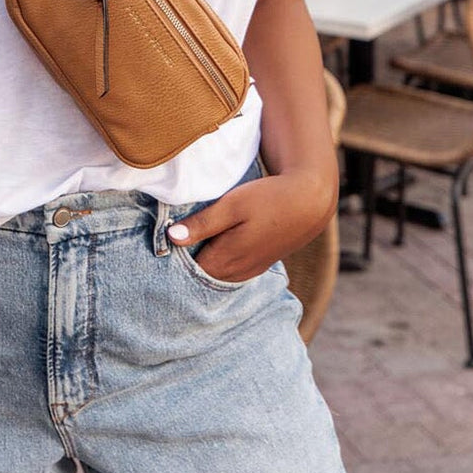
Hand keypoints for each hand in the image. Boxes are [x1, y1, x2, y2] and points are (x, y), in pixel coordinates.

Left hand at [166, 166, 335, 283]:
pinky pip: (230, 270)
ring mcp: (249, 270)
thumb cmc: (269, 199)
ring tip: (193, 238)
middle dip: (186, 260)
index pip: (187, 269)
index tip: (163, 239)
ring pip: (216, 272)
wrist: (310, 201)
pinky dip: (219, 261)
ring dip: (203, 260)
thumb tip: (172, 238)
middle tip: (173, 237)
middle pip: (200, 273)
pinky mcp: (259, 264)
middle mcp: (236, 272)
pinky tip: (215, 243)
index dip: (173, 256)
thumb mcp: (231, 205)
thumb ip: (202, 224)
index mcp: (226, 260)